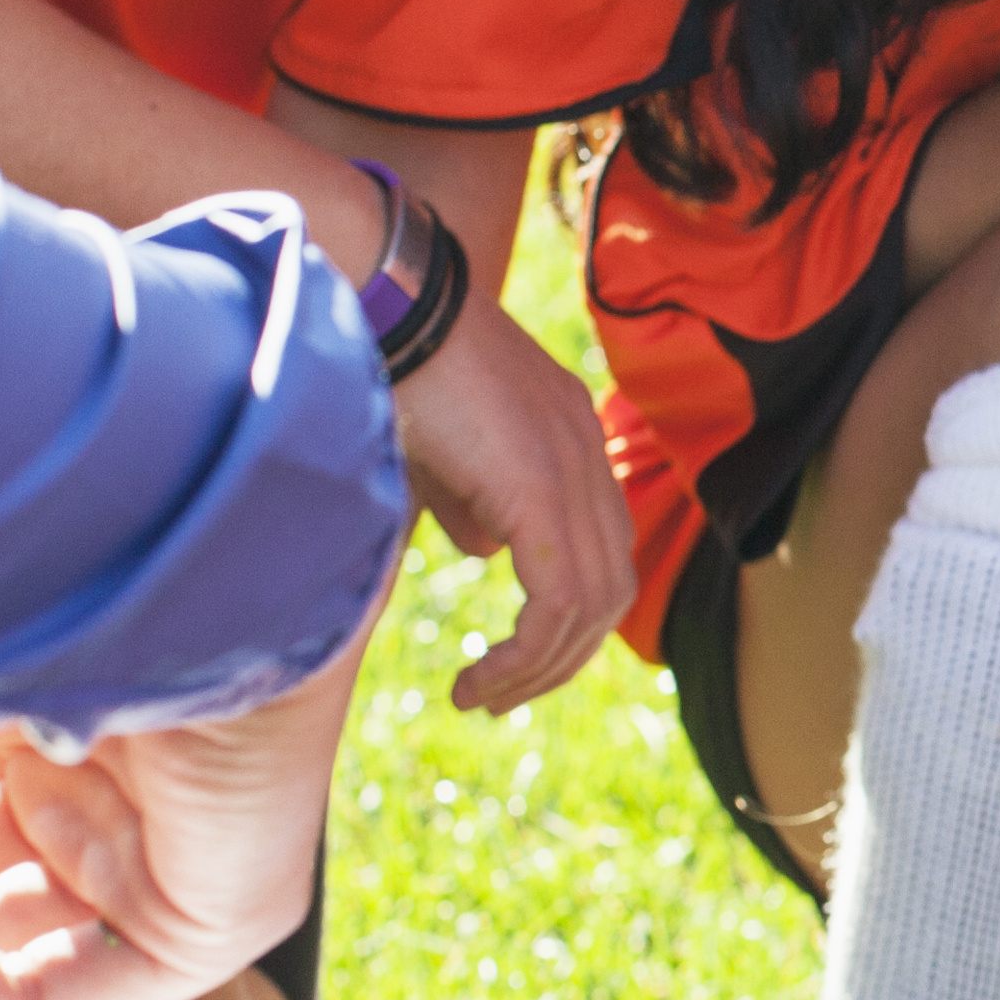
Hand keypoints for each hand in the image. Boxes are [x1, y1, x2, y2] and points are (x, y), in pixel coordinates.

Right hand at [394, 298, 634, 711]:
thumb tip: (487, 550)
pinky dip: (529, 651)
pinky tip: (483, 677)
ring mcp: (573, 465)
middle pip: (611, 586)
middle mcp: (586, 450)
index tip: (516, 659)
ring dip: (540, 666)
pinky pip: (562, 595)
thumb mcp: (437, 451)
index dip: (568, 617)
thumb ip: (471, 502)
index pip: (602, 549)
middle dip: (560, 657)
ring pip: (593, 602)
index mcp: (569, 437)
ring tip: (483, 697)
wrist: (388, 301)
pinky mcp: (543, 486)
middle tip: (502, 697)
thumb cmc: (394, 362)